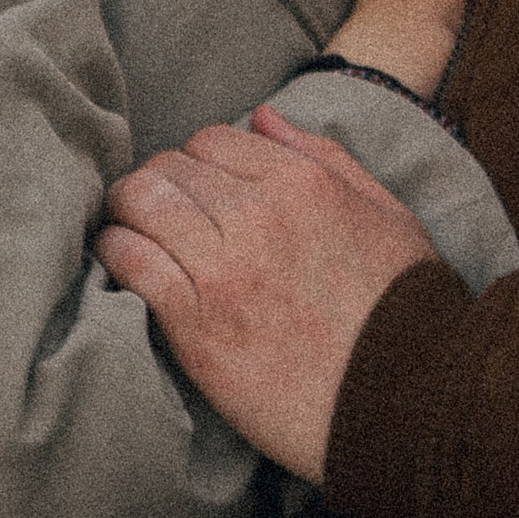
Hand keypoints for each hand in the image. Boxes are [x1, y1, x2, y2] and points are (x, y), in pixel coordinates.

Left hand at [96, 114, 433, 480]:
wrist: (403, 400)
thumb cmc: (402, 307)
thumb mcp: (386, 212)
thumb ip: (324, 156)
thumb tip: (261, 117)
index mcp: (303, 182)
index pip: (213, 139)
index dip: (197, 160)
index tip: (196, 187)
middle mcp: (259, 215)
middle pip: (169, 167)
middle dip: (156, 181)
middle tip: (154, 208)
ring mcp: (224, 270)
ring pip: (141, 204)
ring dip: (126, 211)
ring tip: (128, 229)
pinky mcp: (197, 326)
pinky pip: (132, 263)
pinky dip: (115, 253)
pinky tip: (121, 260)